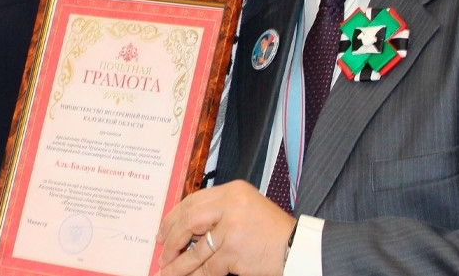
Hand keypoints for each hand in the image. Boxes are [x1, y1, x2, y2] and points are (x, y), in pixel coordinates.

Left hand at [156, 180, 295, 275]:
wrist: (298, 247)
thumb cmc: (273, 232)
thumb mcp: (246, 210)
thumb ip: (219, 213)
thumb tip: (185, 228)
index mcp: (233, 191)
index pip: (194, 200)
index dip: (174, 216)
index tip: (163, 230)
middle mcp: (230, 205)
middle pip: (188, 219)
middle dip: (171, 238)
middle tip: (161, 250)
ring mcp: (231, 228)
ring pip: (194, 249)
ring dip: (178, 263)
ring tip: (166, 270)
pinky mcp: (233, 251)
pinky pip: (207, 267)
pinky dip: (195, 275)